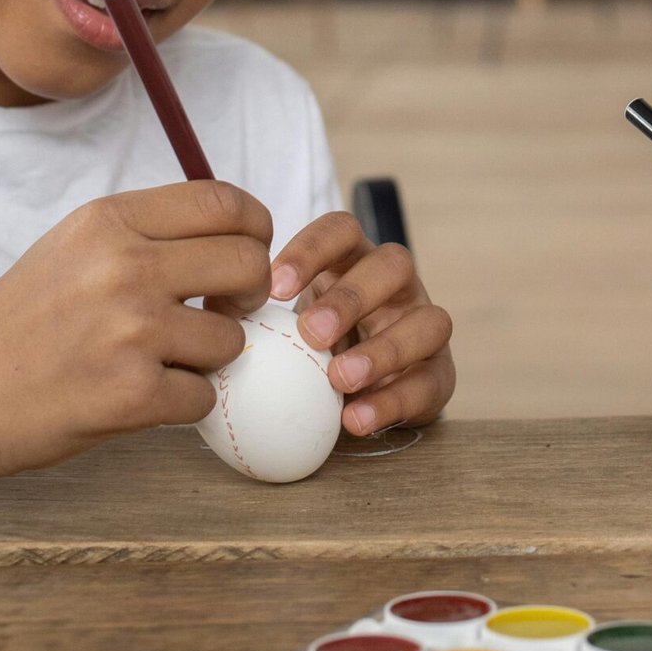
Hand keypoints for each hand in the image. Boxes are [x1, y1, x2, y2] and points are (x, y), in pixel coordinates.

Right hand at [0, 179, 274, 479]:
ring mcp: (130, 331)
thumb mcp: (77, 246)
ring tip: (160, 361)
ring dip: (209, 359)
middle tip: (220, 314)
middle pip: (248, 263)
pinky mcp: (129, 396)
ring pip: (232, 339)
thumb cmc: (19, 320)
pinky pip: (203, 396)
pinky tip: (140, 399)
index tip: (241, 259)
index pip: (226, 201)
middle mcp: (125, 265)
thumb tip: (238, 237)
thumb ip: (149, 234)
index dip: (254, 230)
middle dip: (247, 295)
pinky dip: (182, 404)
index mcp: (111, 220)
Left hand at [271, 212, 454, 436]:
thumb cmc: (308, 351)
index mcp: (353, 261)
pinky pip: (430, 382)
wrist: (355, 398)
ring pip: (430, 320)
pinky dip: (393, 401)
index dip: (312, 250)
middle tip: (311, 333)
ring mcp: (424, 326)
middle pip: (394, 263)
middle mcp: (397, 286)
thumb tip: (210, 310)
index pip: (341, 231)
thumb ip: (250, 315)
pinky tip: (353, 419)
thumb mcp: (281, 326)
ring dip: (384, 349)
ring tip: (339, 379)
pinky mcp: (440, 374)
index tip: (274, 287)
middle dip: (353, 296)